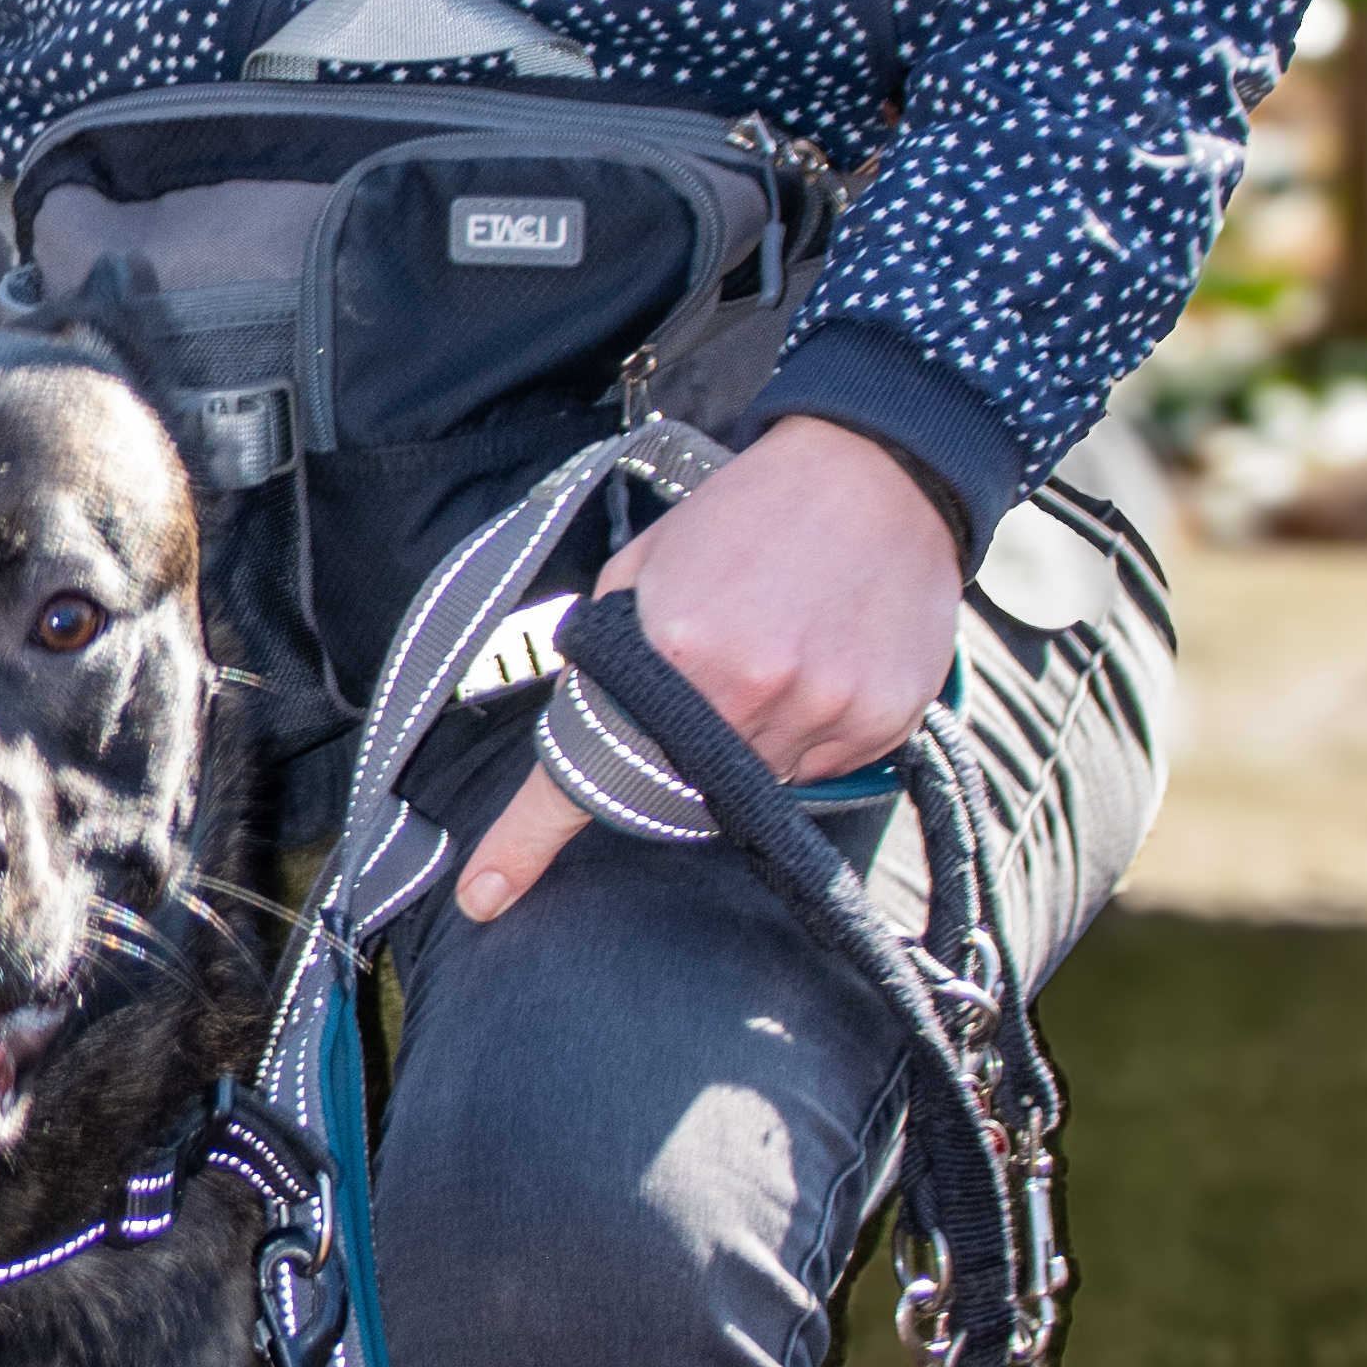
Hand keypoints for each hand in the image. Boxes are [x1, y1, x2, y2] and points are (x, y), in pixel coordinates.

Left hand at [454, 417, 965, 920]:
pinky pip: (822, 770)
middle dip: (678, 757)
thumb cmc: (748, 514)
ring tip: (774, 652)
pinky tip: (821, 660)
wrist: (876, 470)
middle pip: (683, 788)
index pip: (589, 769)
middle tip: (709, 685)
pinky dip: (809, 735)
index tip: (485, 896)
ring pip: (757, 787)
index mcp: (677, 651)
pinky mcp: (881, 721)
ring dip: (749, 745)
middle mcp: (750, 691)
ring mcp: (823, 709)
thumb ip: (608, 646)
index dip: (529, 840)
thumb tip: (580, 722)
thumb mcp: (647, 562)